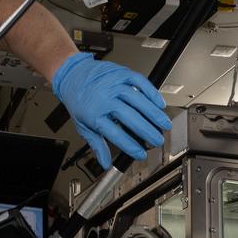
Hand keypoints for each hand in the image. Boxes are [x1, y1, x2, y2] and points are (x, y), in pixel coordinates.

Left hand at [50, 51, 171, 169]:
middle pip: (130, 117)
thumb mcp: (83, 125)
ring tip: (164, 125)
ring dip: (154, 114)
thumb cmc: (78, 100)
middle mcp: (105, 99)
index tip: (141, 154)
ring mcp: (114, 84)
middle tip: (158, 140)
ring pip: (138, 100)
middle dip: (147, 131)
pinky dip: (152, 93)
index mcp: (94, 114)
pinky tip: (159, 103)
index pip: (116, 134)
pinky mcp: (121, 73)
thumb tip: (105, 163)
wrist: (72, 74)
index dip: (130, 146)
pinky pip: (140, 82)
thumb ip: (96, 144)